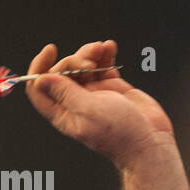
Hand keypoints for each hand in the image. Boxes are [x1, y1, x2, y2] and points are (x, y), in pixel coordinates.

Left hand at [24, 40, 172, 163]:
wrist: (150, 142)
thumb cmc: (120, 135)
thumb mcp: (88, 111)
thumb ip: (66, 93)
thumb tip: (41, 80)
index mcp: (64, 112)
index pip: (40, 88)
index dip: (40, 68)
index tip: (50, 51)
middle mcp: (76, 102)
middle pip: (62, 72)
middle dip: (73, 60)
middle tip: (88, 64)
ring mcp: (94, 94)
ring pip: (83, 66)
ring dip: (89, 54)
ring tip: (101, 48)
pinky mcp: (111, 87)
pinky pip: (103, 66)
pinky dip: (104, 55)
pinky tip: (109, 47)